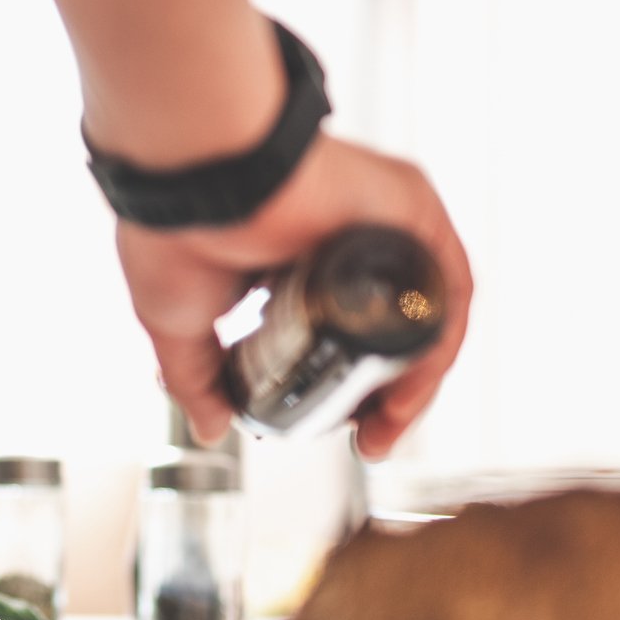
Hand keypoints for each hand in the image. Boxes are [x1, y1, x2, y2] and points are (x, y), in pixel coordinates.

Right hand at [116, 133, 472, 458]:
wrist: (193, 181)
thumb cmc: (173, 231)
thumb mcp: (179, 325)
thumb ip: (196, 379)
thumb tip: (211, 428)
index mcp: (293, 256)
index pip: (339, 330)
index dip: (342, 386)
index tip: (329, 425)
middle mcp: (344, 236)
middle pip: (387, 326)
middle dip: (384, 392)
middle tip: (368, 437)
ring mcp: (381, 221)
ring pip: (422, 312)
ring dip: (415, 379)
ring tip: (386, 427)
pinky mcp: (411, 208)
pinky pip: (445, 288)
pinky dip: (437, 345)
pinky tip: (408, 391)